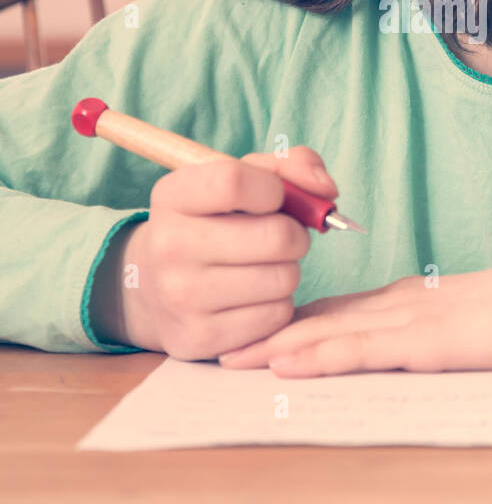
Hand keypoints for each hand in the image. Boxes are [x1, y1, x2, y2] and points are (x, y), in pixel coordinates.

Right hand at [114, 148, 339, 359]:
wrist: (151, 287)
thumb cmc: (212, 223)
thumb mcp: (236, 182)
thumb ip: (288, 167)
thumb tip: (327, 190)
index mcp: (173, 196)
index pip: (234, 181)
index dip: (274, 187)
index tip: (275, 197)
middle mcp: (169, 245)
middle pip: (276, 236)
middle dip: (296, 235)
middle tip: (283, 237)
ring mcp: (182, 295)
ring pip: (284, 278)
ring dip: (288, 270)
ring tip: (265, 267)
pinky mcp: (201, 336)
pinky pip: (276, 316)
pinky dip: (278, 305)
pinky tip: (254, 297)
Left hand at [217, 257, 491, 375]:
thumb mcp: (457, 322)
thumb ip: (421, 331)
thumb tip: (390, 348)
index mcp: (402, 301)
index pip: (332, 313)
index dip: (287, 325)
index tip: (247, 334)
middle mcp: (393, 306)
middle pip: (317, 321)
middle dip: (265, 335)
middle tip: (219, 349)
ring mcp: (404, 323)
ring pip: (326, 334)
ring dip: (275, 347)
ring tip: (232, 359)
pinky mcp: (421, 344)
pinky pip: (358, 351)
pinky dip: (317, 358)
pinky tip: (285, 367)